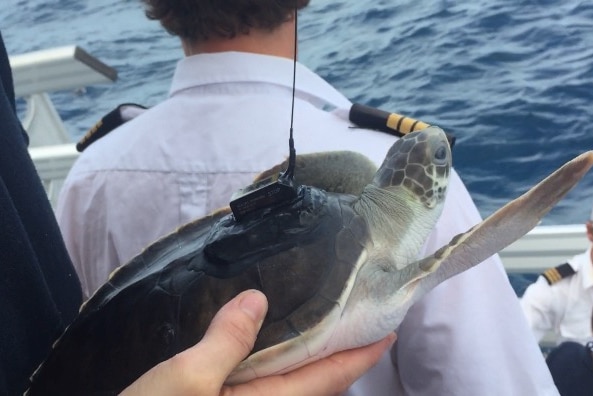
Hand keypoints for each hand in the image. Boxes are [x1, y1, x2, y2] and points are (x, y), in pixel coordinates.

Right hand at [121, 289, 394, 395]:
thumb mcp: (185, 380)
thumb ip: (226, 340)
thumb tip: (256, 299)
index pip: (331, 376)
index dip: (364, 353)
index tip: (391, 328)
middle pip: (320, 384)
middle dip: (344, 355)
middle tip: (358, 316)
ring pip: (297, 388)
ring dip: (316, 358)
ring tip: (325, 324)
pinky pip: (273, 390)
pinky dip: (285, 365)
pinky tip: (274, 347)